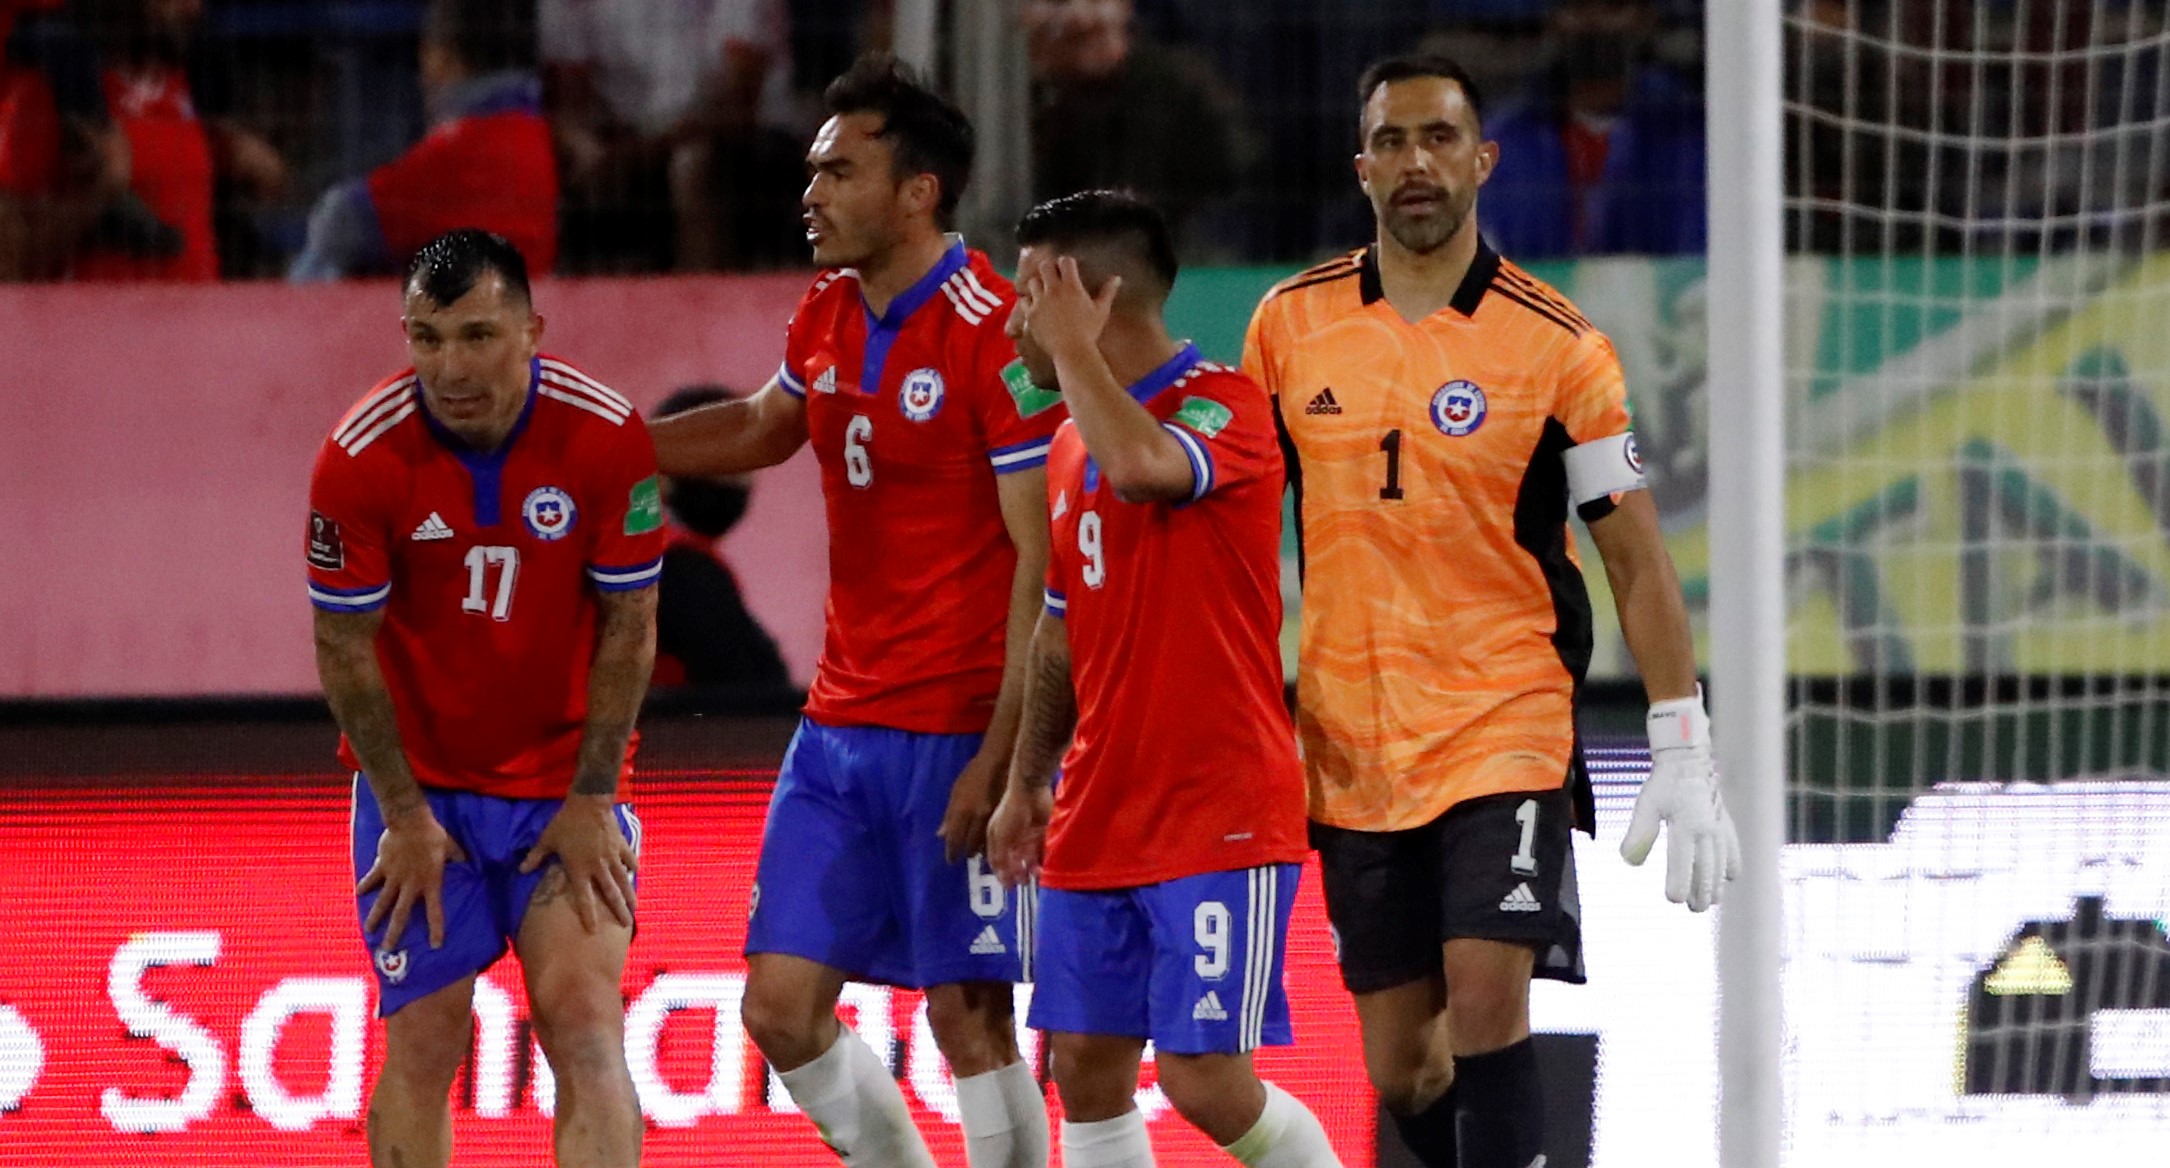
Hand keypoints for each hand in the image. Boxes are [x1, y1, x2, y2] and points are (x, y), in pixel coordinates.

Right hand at [358, 808, 466, 948]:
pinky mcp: (381, 866)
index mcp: (430, 882)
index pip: (435, 911)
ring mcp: (393, 877)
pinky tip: (358, 894)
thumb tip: (466, 860)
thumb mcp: (451, 847)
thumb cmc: (433, 835)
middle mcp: (410, 885)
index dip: (436, 929)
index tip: (435, 945)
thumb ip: (457, 857)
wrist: (409, 821)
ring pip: (382, 902)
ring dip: (375, 917)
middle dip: (394, 932)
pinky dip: (365, 885)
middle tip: (388, 948)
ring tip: (368, 931)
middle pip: (401, 914)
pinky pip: (372, 879)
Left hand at [520, 794, 637, 931]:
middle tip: (627, 925)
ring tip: (635, 908)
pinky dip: (633, 868)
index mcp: (579, 869)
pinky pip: (629, 860)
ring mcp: (612, 857)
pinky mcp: (621, 846)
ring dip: (630, 895)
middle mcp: (598, 867)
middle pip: (611, 894)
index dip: (589, 915)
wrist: (589, 803)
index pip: (584, 898)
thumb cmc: (566, 823)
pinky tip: (635, 874)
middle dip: (619, 910)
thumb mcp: (547, 840)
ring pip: (624, 880)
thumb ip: (536, 857)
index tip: (594, 930)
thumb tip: (521, 870)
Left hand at [938, 748, 1007, 864]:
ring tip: (979, 851)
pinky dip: (993, 843)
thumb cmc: (974, 774)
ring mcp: (993, 818)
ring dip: (981, 850)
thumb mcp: (956, 791)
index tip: (951, 860)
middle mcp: (976, 818)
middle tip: (966, 854)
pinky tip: (992, 843)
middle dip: (967, 852)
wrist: (1000, 762)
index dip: (952, 852)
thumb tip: (941, 835)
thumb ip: (949, 815)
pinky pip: (998, 837)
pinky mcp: (1006, 817)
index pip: (954, 839)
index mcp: (961, 811)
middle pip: (970, 845)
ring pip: (986, 844)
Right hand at [987, 783, 1052, 887]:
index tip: (1009, 886)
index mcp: (997, 837)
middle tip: (1024, 882)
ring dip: (1032, 867)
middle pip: (1015, 859)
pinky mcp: (1041, 830)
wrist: (1030, 791)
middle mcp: (1011, 837)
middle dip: (1019, 872)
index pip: (998, 860)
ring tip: (1036, 875)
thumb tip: (1001, 874)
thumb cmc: (1010, 813)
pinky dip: (1043, 858)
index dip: (1002, 874)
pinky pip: (1042, 848)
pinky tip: (1045, 866)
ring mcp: (1026, 834)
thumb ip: (999, 856)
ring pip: (1029, 856)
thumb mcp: (999, 836)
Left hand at [1019, 255, 1119, 363]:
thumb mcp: (1101, 311)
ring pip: (1033, 281)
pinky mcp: (1030, 314)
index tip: (1068, 268)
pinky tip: (1034, 306)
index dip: (1066, 262)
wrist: (1071, 351)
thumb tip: (1117, 278)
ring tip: (1043, 291)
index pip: (1065, 261)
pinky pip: (1024, 301)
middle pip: (1045, 266)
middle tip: (1053, 275)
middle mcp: (1053, 290)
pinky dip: (1028, 302)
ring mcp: (1040, 302)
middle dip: (1049, 268)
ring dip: (1038, 284)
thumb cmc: (1089, 331)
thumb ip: (1108, 292)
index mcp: (1071, 286)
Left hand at [1621, 694, 1741, 911]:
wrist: (1689, 762)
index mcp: (1685, 826)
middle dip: (1701, 893)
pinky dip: (1731, 866)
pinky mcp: (1727, 825)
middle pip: (1706, 870)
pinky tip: (1728, 878)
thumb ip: (1640, 833)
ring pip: (1722, 864)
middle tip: (1694, 909)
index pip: (1682, 863)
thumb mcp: (1646, 805)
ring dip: (1716, 885)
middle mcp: (1706, 830)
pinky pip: (1734, 850)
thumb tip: (1629, 861)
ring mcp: (1719, 828)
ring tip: (1710, 901)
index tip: (1673, 899)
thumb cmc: (1663, 784)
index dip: (1679, 884)